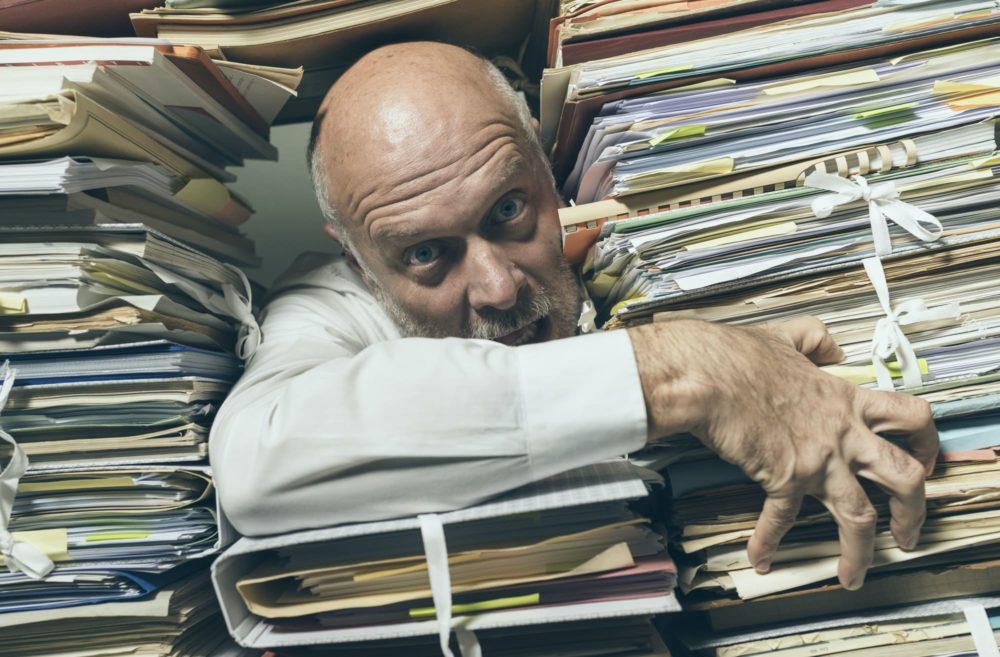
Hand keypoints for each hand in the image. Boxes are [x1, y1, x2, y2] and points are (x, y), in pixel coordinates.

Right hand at [629, 317, 937, 589]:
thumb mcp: (787, 335)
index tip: (923, 460)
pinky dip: (767, 542)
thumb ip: (815, 339)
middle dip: (914, 511)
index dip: (926, 442)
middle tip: (907, 531)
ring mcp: (816, 459)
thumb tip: (829, 347)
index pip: (911, 417)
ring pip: (859, 515)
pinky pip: (780, 520)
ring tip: (854, 575)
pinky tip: (760, 556)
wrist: (706, 376)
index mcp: (845, 400)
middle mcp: (841, 433)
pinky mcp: (783, 477)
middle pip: (904, 477)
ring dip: (860, 553)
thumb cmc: (737, 356)